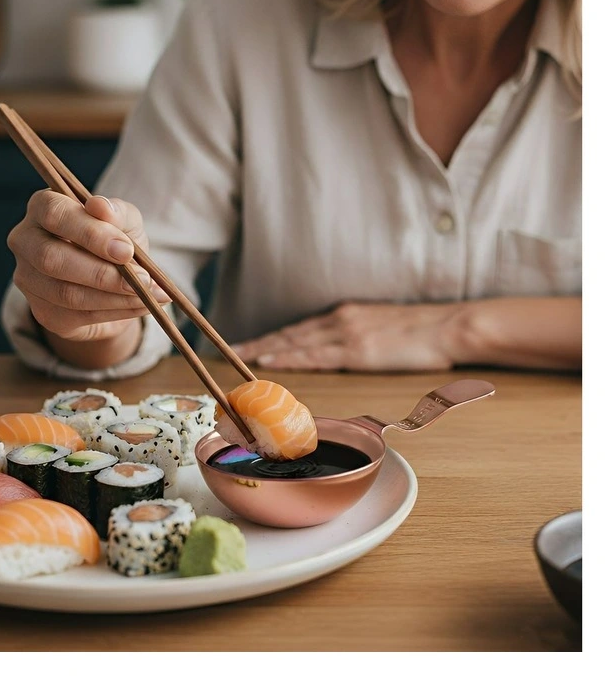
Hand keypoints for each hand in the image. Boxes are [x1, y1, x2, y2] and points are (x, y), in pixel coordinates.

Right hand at [7, 190, 170, 343]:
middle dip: (102, 272)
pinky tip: (141, 305)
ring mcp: (28, 279)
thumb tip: (101, 207)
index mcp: (42, 207)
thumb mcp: (125, 221)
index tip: (126, 250)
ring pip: (66, 293)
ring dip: (114, 296)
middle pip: (52, 258)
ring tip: (150, 295)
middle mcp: (25, 241)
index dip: (90, 233)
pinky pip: (78, 315)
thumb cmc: (115, 239)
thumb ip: (116, 212)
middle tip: (142, 279)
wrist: (112, 279)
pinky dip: (116, 311)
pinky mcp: (43, 311)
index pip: (54, 214)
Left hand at [233, 301, 462, 371]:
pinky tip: (268, 360)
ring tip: (238, 357)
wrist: (448, 326)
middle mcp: (340, 320)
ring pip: (294, 342)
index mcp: (346, 315)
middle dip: (258, 343)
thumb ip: (358, 338)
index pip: (300, 329)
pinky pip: (314, 355)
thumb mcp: (383, 329)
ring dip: (264, 349)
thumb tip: (342, 353)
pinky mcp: (357, 350)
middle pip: (289, 333)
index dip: (273, 337)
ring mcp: (346, 334)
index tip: (249, 345)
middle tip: (228, 350)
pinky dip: (287, 357)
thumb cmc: (423, 332)